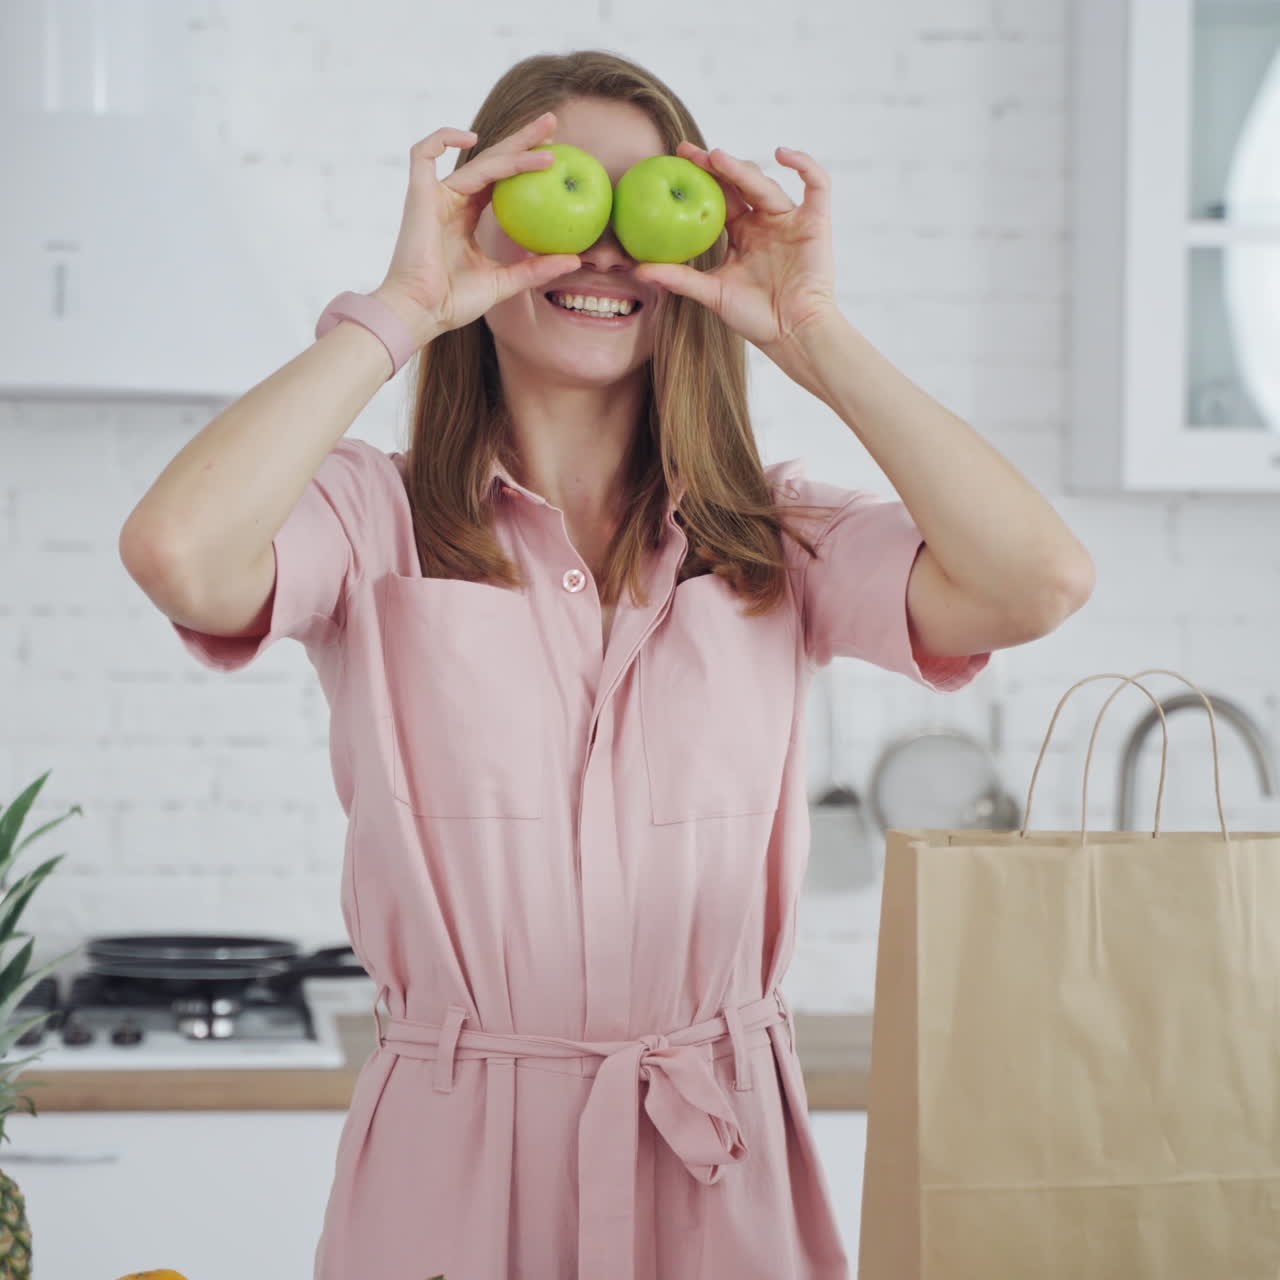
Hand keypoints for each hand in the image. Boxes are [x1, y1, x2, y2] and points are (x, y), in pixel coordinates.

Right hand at [376, 113, 581, 341]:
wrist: (421, 312)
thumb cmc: (454, 302)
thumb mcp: (504, 282)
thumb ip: (536, 268)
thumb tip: (576, 260)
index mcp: (468, 217)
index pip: (502, 182)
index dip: (526, 165)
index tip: (555, 157)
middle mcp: (453, 201)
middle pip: (494, 161)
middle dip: (523, 140)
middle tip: (554, 125)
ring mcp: (435, 195)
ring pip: (478, 161)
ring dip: (513, 152)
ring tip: (548, 151)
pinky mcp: (418, 194)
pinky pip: (423, 153)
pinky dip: (443, 137)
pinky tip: (473, 137)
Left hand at [632, 143, 839, 362]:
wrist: (792, 334)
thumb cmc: (755, 318)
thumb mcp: (712, 293)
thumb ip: (679, 278)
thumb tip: (638, 269)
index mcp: (742, 233)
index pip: (720, 196)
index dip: (701, 176)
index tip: (676, 159)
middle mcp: (765, 222)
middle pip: (741, 183)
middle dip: (716, 165)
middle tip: (690, 153)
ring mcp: (791, 220)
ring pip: (767, 184)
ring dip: (742, 170)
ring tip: (718, 160)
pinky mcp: (816, 222)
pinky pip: (818, 185)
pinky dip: (804, 164)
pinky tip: (782, 154)